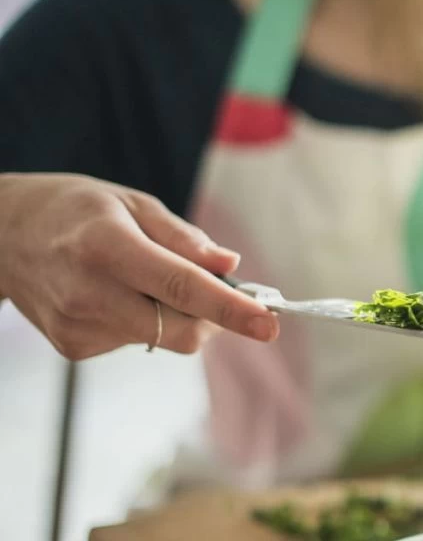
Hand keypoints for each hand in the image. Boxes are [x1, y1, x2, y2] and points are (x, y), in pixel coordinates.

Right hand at [0, 173, 277, 359]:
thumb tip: (230, 267)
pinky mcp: (74, 347)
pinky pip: (137, 342)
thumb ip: (184, 239)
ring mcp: (78, 326)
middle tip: (215, 288)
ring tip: (140, 278)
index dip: (231, 309)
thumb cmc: (75, 210)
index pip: (182, 288)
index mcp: (107, 247)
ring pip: (162, 339)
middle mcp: (89, 293)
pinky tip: (115, 294)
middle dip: (212, 317)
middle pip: (180, 331)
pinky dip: (144, 321)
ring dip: (174, 315)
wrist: (2, 236)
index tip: (269, 324)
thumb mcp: (132, 203)